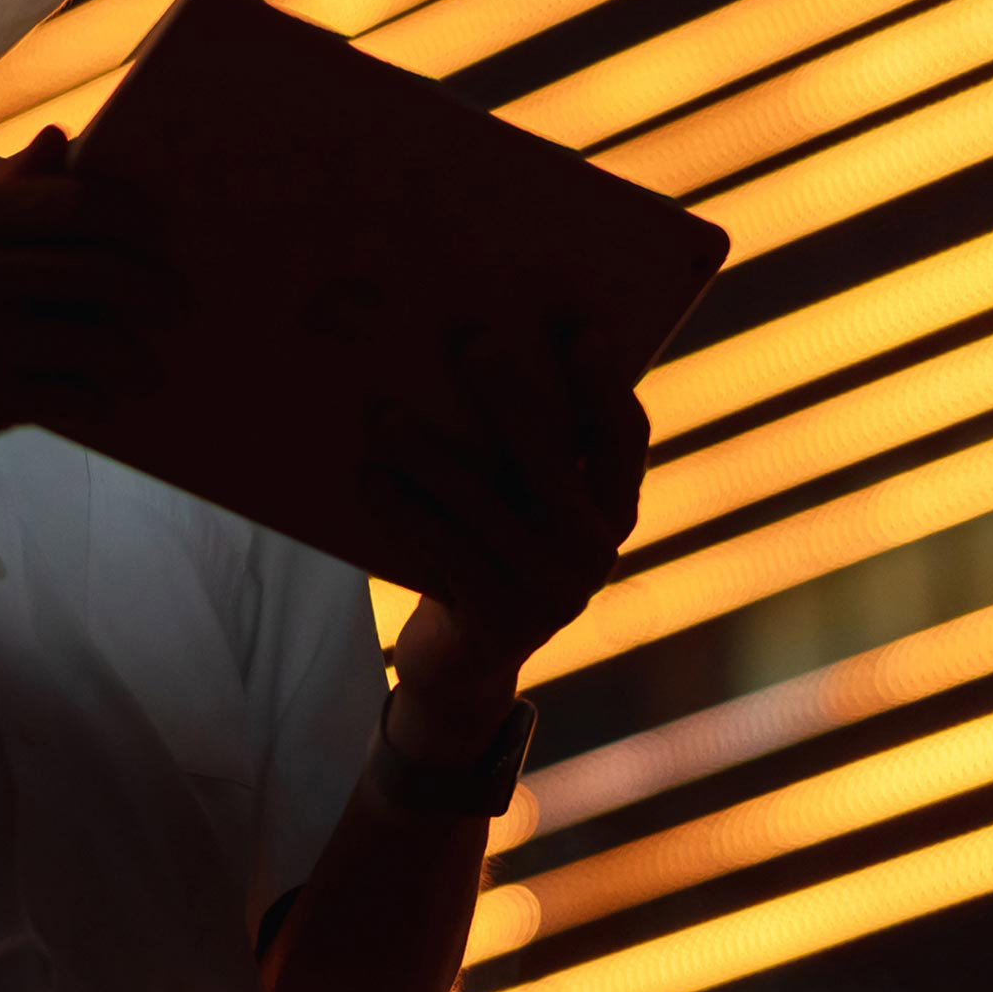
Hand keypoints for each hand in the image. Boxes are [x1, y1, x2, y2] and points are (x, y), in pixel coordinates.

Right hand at [0, 126, 175, 476]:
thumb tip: (62, 142)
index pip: (74, 203)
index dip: (134, 220)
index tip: (161, 235)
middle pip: (99, 269)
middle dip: (155, 289)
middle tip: (180, 302)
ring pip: (97, 340)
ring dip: (136, 356)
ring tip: (148, 366)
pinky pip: (72, 395)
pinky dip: (97, 399)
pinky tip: (100, 398)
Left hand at [369, 317, 650, 739]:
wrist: (462, 663)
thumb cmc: (487, 549)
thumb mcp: (520, 501)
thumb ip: (524, 444)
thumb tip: (477, 343)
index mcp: (612, 510)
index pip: (623, 438)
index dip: (605, 384)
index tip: (581, 328)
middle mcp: (595, 552)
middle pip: (553, 464)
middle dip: (512, 400)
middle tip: (473, 343)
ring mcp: (551, 593)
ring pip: (485, 509)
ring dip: (431, 457)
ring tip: (384, 416)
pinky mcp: (500, 623)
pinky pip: (445, 553)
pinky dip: (404, 512)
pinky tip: (369, 478)